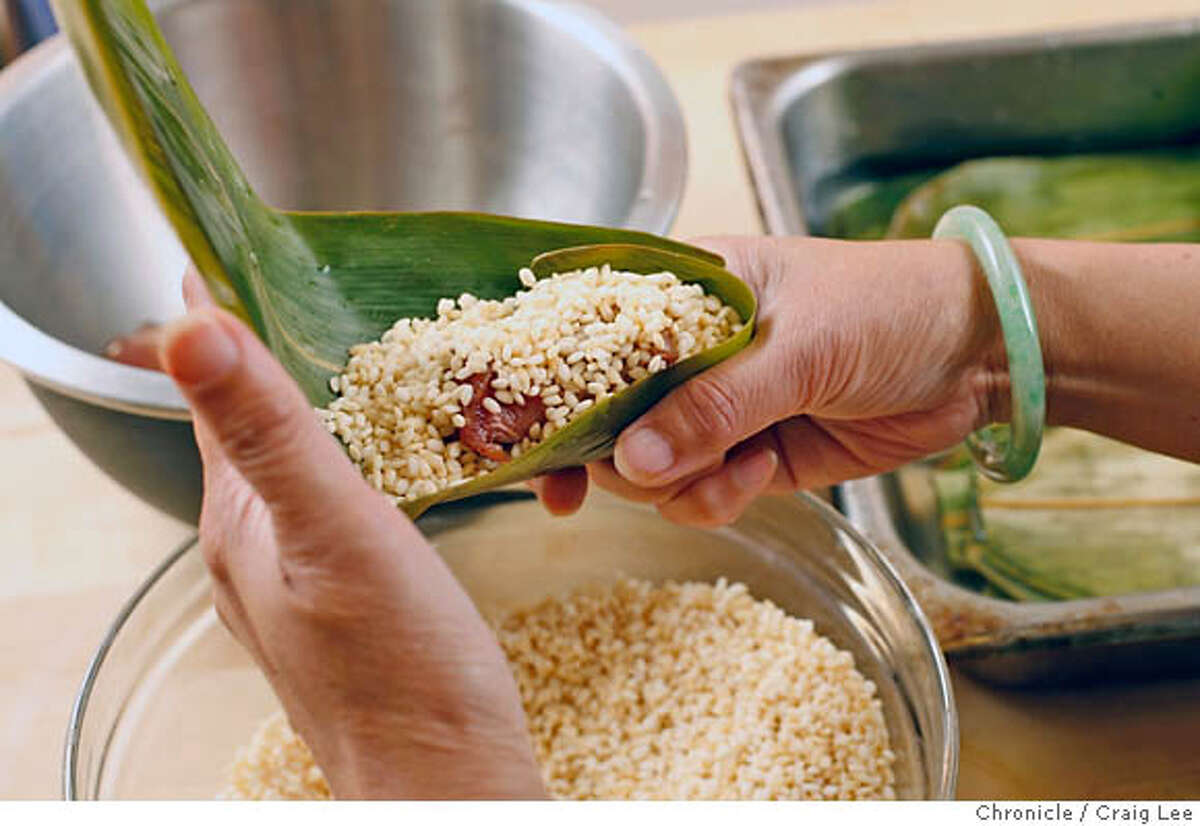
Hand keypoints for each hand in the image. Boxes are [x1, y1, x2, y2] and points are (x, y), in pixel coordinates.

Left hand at [159, 272, 543, 798]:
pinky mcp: (343, 595)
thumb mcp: (335, 534)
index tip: (234, 241)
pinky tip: (394, 451)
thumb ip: (270, 433)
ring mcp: (295, 574)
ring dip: (317, 401)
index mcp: (238, 517)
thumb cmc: (399, 670)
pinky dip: (355, 453)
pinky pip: (334, 497)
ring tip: (363, 349)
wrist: (447, 777)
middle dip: (274, 346)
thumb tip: (190, 328)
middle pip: (250, 418)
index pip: (211, 387)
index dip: (218, 313)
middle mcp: (252, 542)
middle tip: (319, 281)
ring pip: (294, 459)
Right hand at [534, 236, 1002, 525]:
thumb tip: (629, 463)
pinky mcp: (748, 454)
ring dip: (677, 483)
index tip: (522, 434)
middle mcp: (687, 350)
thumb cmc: (886, 308)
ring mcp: (716, 407)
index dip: (548, 381)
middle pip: (604, 413)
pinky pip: (697, 493)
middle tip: (617, 480)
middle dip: (611, 454)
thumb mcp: (797, 346)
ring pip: (647, 466)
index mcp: (685, 291)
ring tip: (734, 469)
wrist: (977, 358)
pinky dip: (714, 500)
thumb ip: (714, 404)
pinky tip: (756, 480)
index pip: (589, 332)